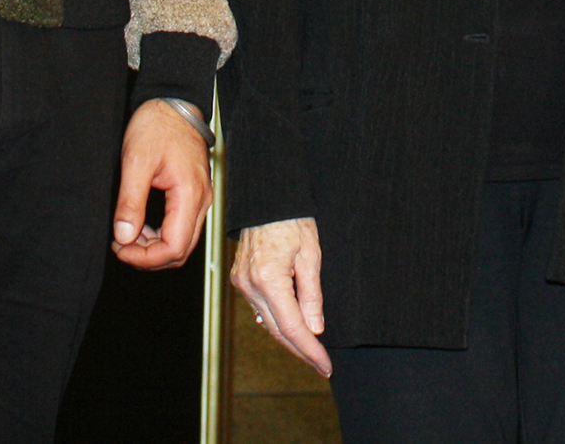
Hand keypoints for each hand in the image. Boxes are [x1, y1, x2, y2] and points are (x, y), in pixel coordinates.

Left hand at [113, 100, 213, 269]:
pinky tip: (140, 226)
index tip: (120, 248)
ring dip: (154, 247)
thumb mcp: (136, 161)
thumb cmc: (156, 125)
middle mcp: (201, 200)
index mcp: (190, 194)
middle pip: (181, 250)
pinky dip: (160, 235)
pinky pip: (181, 227)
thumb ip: (131, 202)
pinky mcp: (193, 194)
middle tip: (120, 245)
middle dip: (149, 256)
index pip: (174, 247)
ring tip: (126, 236)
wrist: (173, 103)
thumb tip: (124, 237)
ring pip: (182, 241)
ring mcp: (200, 198)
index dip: (146, 258)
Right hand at [231, 217, 331, 377]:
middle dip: (301, 350)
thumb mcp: (311, 256)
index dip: (311, 350)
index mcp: (270, 279)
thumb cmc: (293, 220)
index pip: (293, 327)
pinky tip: (292, 326)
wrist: (268, 199)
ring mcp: (242, 283)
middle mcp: (251, 285)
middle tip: (321, 364)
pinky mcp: (239, 279)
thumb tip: (315, 329)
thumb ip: (312, 296)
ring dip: (289, 337)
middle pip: (278, 330)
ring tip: (311, 350)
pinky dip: (277, 320)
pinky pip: (260, 308)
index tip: (325, 365)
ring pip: (268, 322)